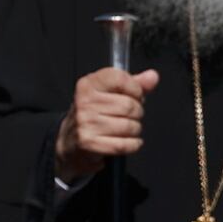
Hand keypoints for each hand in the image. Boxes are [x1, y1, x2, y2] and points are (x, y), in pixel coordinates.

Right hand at [54, 67, 159, 182]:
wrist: (70, 143)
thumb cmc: (93, 116)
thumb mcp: (109, 94)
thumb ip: (133, 84)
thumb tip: (152, 77)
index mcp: (88, 85)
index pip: (119, 78)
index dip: (135, 88)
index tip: (136, 95)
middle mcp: (84, 102)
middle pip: (128, 105)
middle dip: (137, 113)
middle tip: (130, 116)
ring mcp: (85, 123)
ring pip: (129, 126)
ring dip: (135, 130)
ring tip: (126, 129)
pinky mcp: (89, 143)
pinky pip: (124, 144)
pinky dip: (132, 144)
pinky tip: (128, 141)